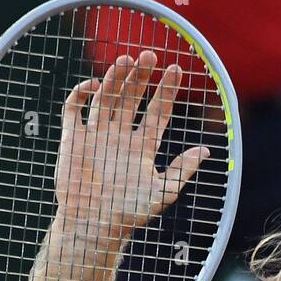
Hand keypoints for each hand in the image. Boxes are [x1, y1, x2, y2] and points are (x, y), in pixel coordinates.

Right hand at [54, 50, 209, 252]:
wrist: (93, 227)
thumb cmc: (129, 214)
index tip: (177, 69)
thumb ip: (182, 170)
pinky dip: (81, 94)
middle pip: (132, 98)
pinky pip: (75, 110)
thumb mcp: (163, 192)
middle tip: (150, 54)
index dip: (167, 91)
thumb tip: (207, 151)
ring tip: (126, 60)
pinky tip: (94, 85)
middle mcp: (120, 137)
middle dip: (141, 76)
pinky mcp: (73, 139)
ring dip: (115, 79)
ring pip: (107, 98)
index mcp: (142, 147)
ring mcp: (96, 136)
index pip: (157, 111)